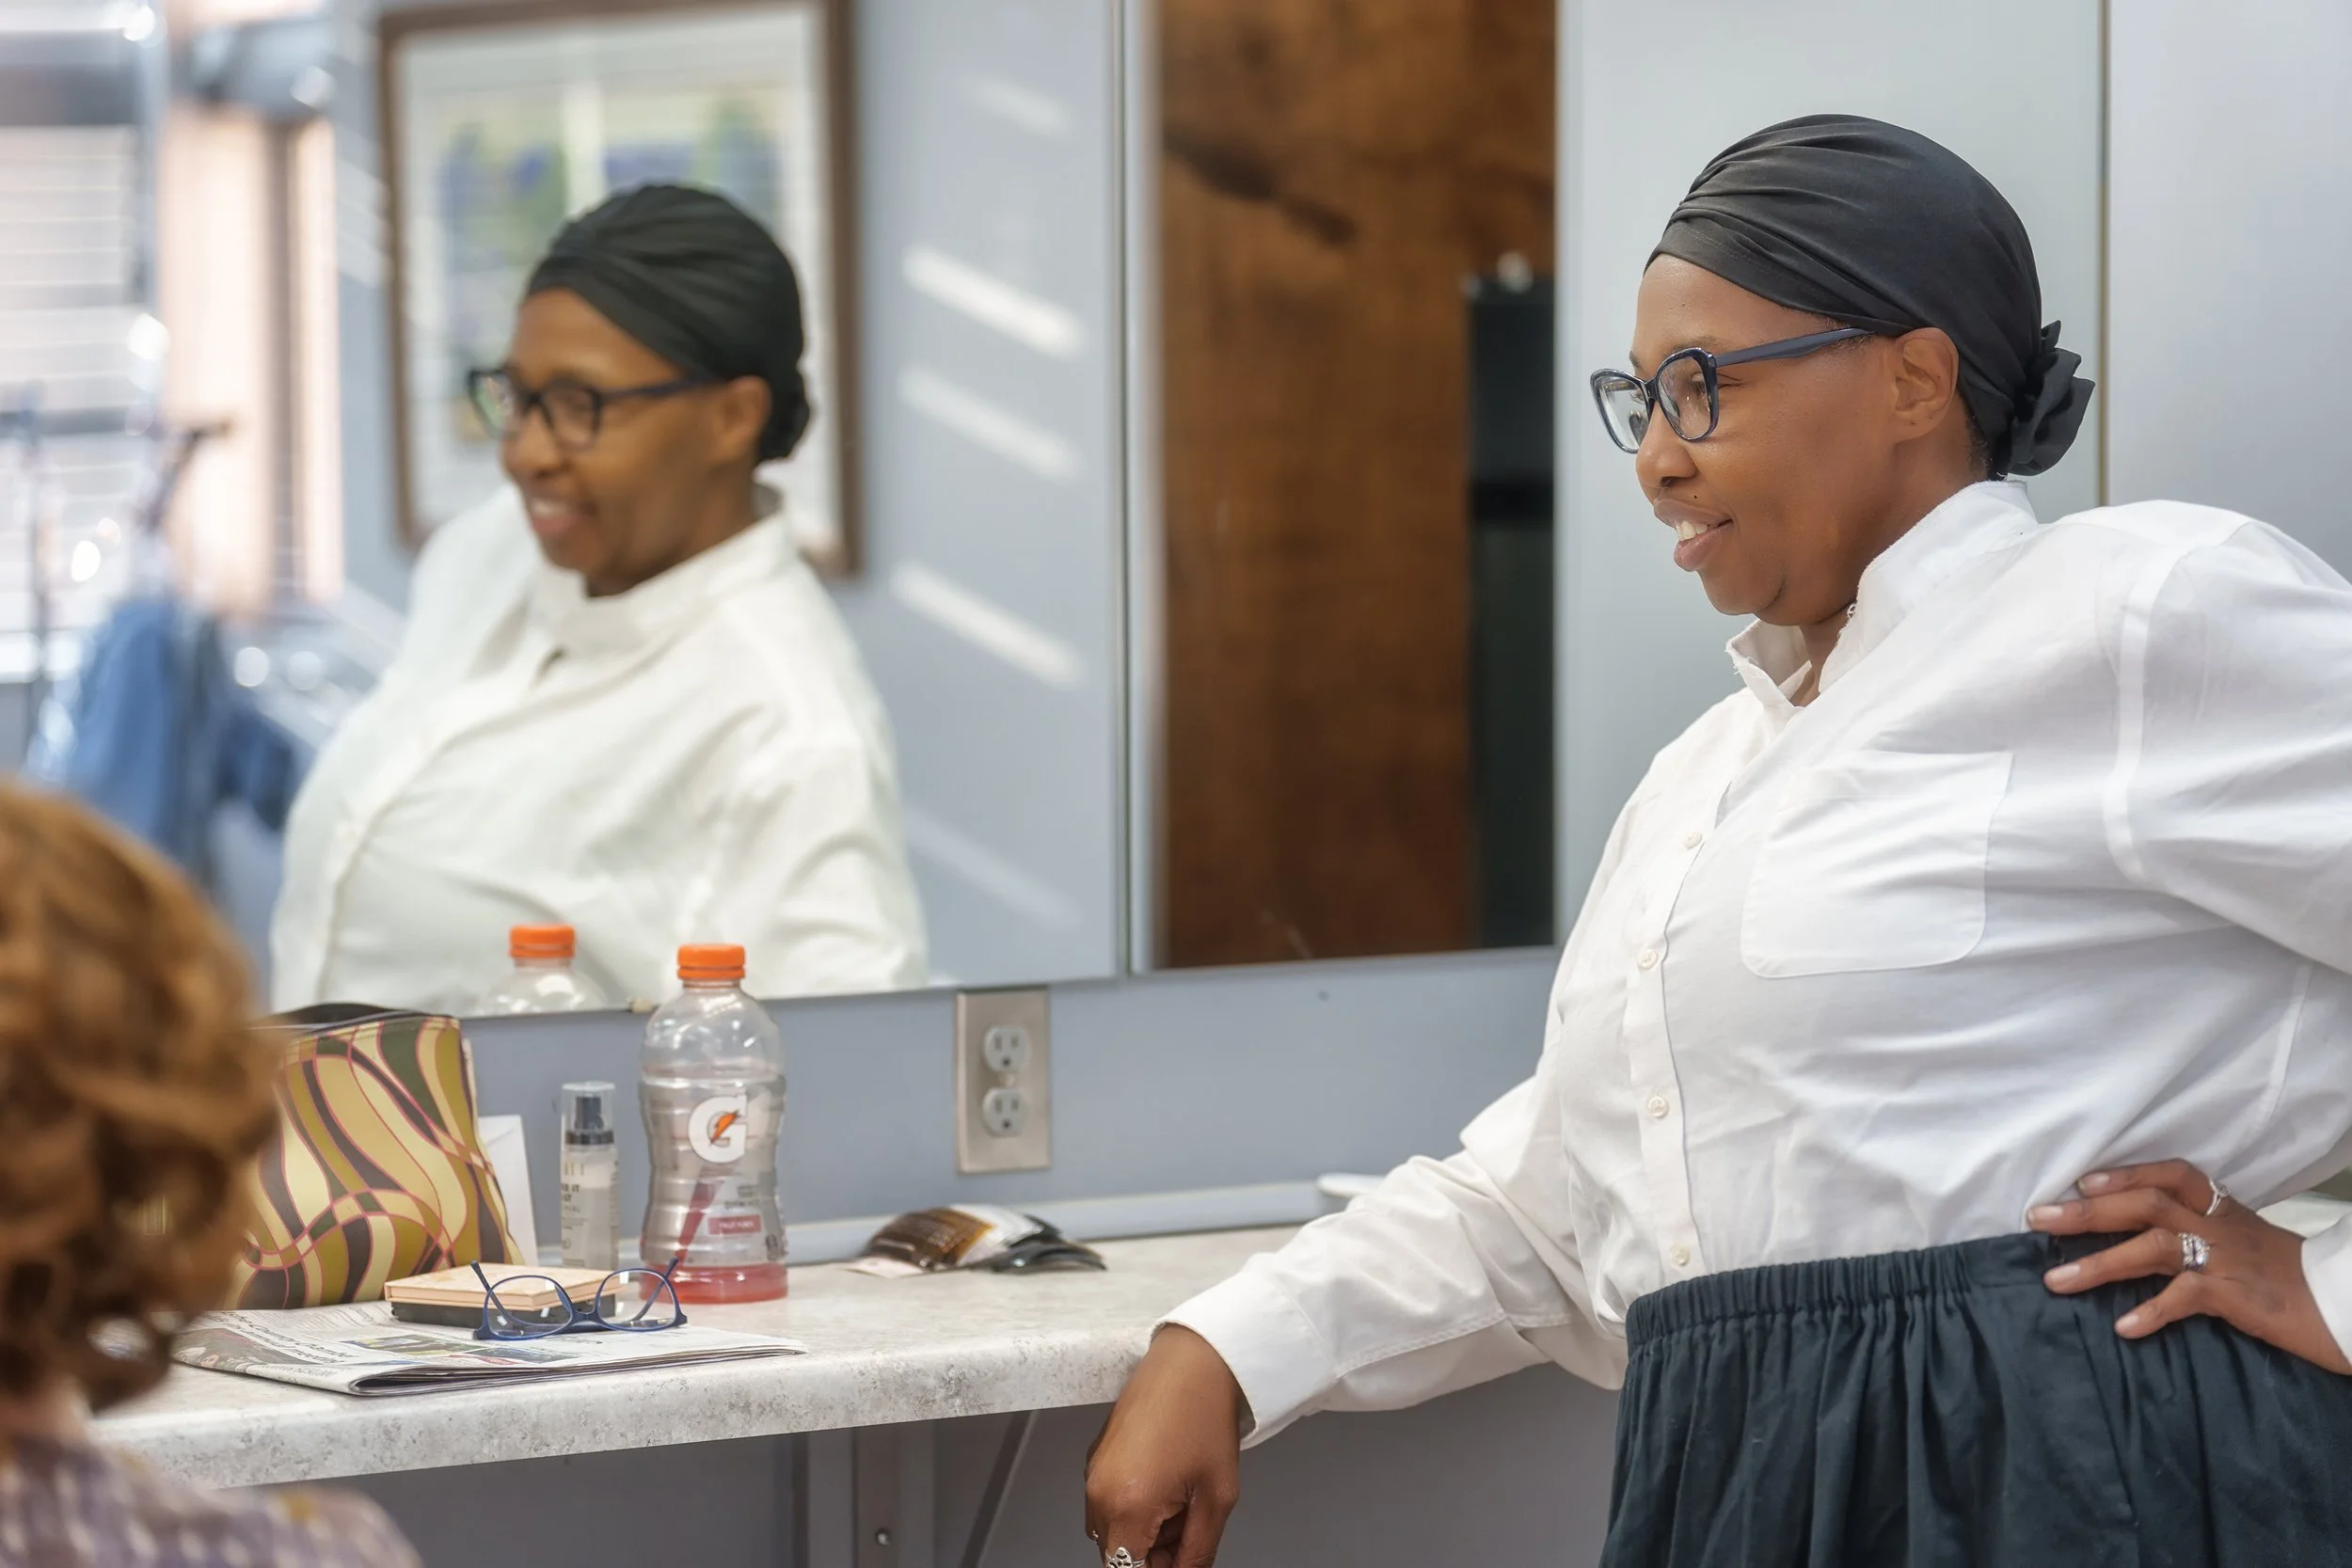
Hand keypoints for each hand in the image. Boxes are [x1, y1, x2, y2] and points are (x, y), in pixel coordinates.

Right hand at [1083, 1325, 1246, 1566]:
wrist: (1192, 1359)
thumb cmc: (1205, 1416)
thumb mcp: (1216, 1498)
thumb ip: (1197, 1552)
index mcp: (1125, 1506)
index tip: (1179, 1562)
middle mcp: (1097, 1492)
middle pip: (1118, 1554)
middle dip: (1153, 1553)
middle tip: (1191, 1527)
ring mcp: (1092, 1472)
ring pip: (1113, 1529)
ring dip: (1144, 1531)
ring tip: (1182, 1500)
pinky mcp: (1095, 1456)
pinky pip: (1108, 1501)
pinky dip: (1135, 1505)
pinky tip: (1167, 1481)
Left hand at [2028, 1158, 2351, 1374]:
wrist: (2340, 1304)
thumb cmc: (2283, 1277)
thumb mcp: (2239, 1243)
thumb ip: (2195, 1233)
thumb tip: (2135, 1238)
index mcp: (2219, 1209)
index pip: (2168, 1175)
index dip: (2124, 1174)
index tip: (2080, 1180)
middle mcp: (2218, 1225)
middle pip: (2145, 1203)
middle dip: (2087, 1211)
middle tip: (2038, 1219)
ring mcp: (2226, 1257)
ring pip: (2153, 1246)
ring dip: (2099, 1263)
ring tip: (2055, 1281)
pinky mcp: (2236, 1295)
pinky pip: (2185, 1297)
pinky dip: (2152, 1311)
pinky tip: (2123, 1326)